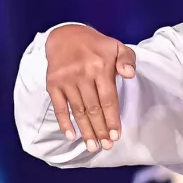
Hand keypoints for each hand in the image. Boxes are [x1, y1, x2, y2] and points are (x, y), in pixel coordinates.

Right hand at [45, 24, 136, 151]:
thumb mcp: (117, 46)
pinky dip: (64, 123)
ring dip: (85, 130)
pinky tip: (72, 136)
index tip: (116, 136)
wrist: (65, 35)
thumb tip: (129, 74)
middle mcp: (82, 74)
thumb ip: (128, 60)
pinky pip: (59, 107)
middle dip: (100, 130)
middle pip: (93, 108)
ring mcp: (66, 80)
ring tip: (93, 146)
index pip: (108, 99)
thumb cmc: (96, 45)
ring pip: (78, 111)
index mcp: (100, 67)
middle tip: (106, 146)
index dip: (112, 119)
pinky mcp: (53, 83)